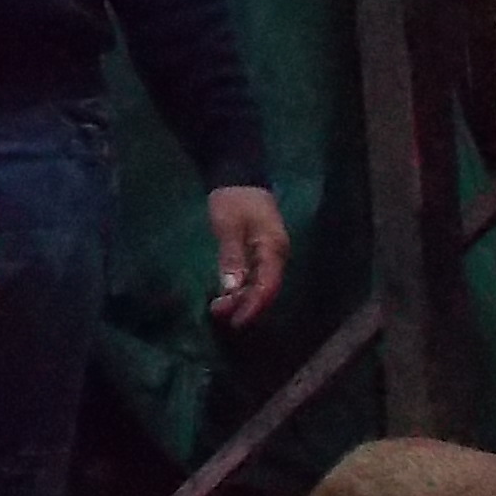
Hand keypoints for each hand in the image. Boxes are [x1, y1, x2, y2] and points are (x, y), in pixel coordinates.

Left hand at [208, 183, 292, 325]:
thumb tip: (232, 288)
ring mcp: (271, 252)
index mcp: (273, 248)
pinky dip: (243, 287)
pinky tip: (227, 293)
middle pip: (265, 288)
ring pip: (261, 284)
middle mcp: (277, 254)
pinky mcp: (262, 251)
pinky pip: (256, 276)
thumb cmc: (233, 199)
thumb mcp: (228, 227)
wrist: (239, 175)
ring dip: (242, 297)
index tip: (233, 320)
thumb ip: (232, 257)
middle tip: (217, 311)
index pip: (267, 286)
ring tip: (218, 306)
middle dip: (244, 304)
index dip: (252, 306)